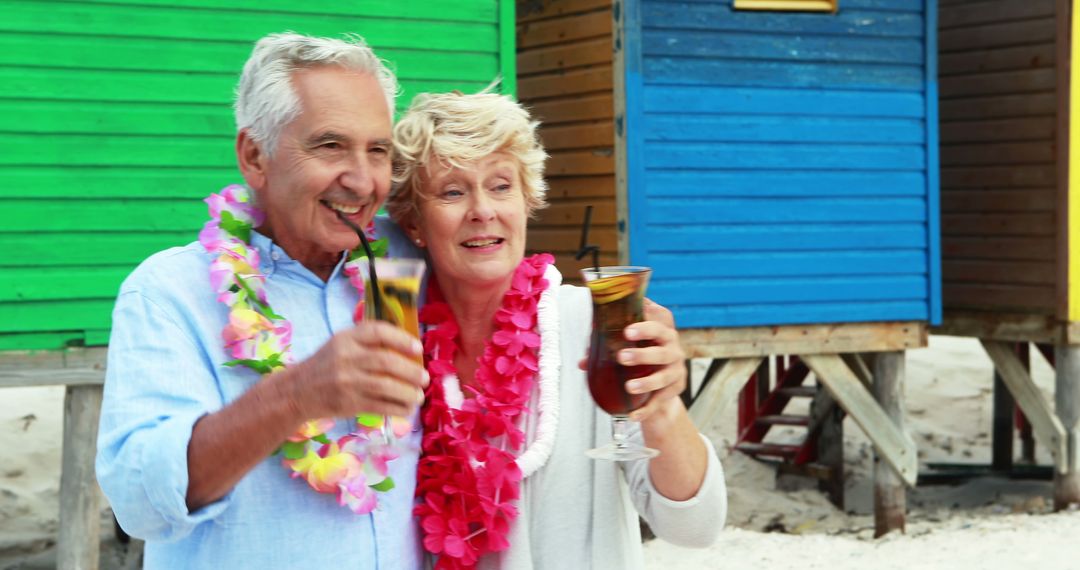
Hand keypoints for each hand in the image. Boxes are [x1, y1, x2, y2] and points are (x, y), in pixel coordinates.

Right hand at [282, 321, 428, 419]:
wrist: (297, 392)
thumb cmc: (327, 365)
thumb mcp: (341, 345)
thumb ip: (369, 343)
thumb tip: (410, 350)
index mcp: (346, 339)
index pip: (377, 332)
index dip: (401, 339)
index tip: (418, 348)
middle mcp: (345, 358)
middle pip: (385, 362)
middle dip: (411, 371)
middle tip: (425, 378)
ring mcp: (346, 382)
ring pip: (385, 387)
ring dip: (408, 392)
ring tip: (419, 395)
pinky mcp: (348, 404)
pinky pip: (380, 406)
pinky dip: (398, 408)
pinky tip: (407, 408)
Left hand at [619, 298, 686, 420]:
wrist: (664, 382)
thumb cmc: (645, 357)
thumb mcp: (632, 347)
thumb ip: (608, 349)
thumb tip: (583, 361)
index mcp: (662, 332)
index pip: (660, 321)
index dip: (645, 325)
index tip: (627, 330)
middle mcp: (673, 350)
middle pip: (661, 351)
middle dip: (642, 354)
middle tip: (621, 357)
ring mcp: (676, 370)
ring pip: (664, 377)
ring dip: (646, 382)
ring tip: (629, 387)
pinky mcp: (676, 389)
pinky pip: (660, 401)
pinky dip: (647, 409)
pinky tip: (633, 415)